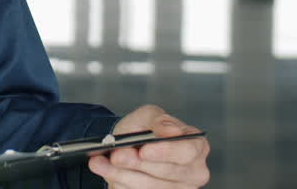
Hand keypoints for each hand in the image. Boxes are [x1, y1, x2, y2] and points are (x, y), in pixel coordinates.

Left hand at [87, 104, 209, 187]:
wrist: (129, 146)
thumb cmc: (144, 130)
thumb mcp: (148, 116)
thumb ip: (159, 120)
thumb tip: (171, 131)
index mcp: (196, 146)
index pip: (187, 151)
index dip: (166, 152)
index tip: (143, 150)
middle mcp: (193, 171)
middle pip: (167, 172)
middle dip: (138, 164)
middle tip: (116, 156)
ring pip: (151, 187)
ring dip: (122, 174)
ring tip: (100, 162)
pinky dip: (120, 182)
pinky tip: (106, 170)